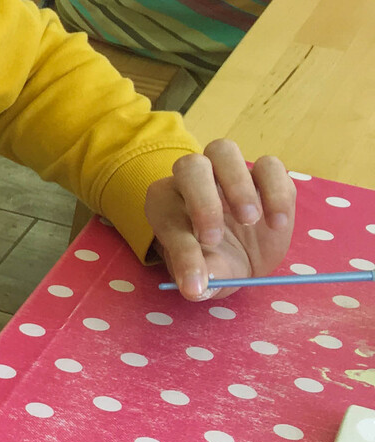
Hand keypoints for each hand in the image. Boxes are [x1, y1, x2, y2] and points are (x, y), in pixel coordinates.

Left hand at [144, 139, 295, 300]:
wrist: (244, 258)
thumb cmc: (213, 263)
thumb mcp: (204, 275)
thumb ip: (198, 276)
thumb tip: (196, 289)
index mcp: (165, 202)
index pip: (165, 209)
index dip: (180, 243)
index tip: (196, 277)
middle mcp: (191, 180)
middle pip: (190, 166)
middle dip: (202, 201)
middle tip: (215, 238)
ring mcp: (228, 172)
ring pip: (224, 152)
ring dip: (237, 185)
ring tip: (251, 222)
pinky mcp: (265, 176)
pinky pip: (270, 166)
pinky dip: (275, 191)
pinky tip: (276, 223)